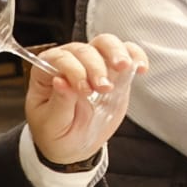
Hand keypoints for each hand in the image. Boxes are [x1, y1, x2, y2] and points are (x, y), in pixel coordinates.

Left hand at [26, 34, 149, 165]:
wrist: (76, 143)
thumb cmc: (57, 133)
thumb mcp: (53, 125)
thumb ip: (59, 103)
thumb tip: (61, 81)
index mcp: (46, 73)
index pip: (58, 58)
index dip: (73, 70)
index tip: (85, 90)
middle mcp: (70, 62)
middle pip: (84, 49)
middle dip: (96, 66)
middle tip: (104, 88)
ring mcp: (94, 64)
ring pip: (105, 43)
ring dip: (116, 52)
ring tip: (125, 67)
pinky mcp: (114, 71)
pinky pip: (126, 53)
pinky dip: (135, 55)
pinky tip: (140, 67)